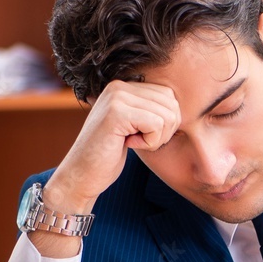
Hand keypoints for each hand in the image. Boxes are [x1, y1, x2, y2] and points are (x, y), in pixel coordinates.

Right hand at [26, 81, 179, 258]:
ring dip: (156, 138)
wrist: (81, 175)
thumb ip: (151, 109)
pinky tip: (128, 145)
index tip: (140, 134)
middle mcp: (119, 86)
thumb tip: (181, 107)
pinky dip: (149, 142)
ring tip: (132, 142)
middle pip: (171, 104)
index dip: (164, 122)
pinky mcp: (116, 113)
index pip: (169, 96)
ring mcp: (116, 97)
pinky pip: (157, 125)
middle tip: (138, 140)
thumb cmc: (109, 154)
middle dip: (164, 130)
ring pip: (167, 115)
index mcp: (124, 86)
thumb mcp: (134, 126)